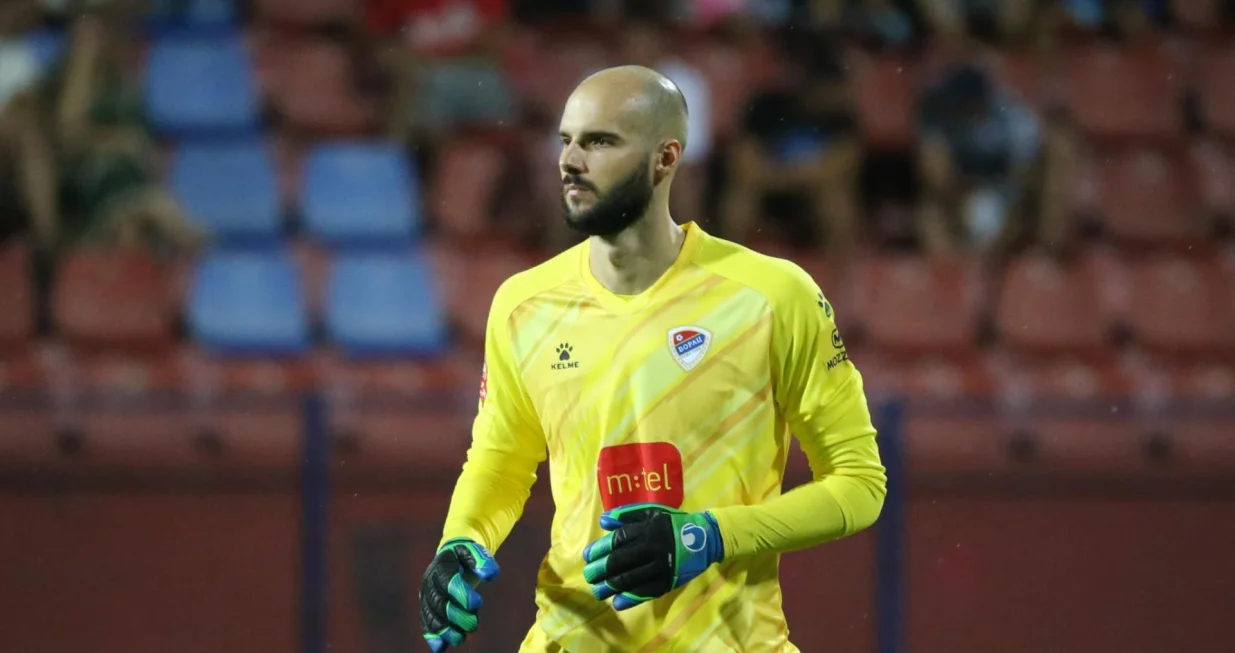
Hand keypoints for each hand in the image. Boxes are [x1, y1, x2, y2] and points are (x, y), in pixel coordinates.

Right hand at [419, 538, 499, 651]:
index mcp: (442, 565)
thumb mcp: (475, 552)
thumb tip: (490, 574)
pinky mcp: (426, 608)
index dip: (462, 594)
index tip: (478, 603)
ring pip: (431, 616)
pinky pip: (426, 624)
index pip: (449, 581)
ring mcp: (426, 596)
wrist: (451, 560)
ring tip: (460, 638)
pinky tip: (441, 647)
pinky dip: (432, 636)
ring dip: (445, 630)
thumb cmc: (466, 558)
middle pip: (439, 602)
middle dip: (456, 616)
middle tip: (474, 625)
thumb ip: (482, 560)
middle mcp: (430, 582)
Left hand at [581, 503, 723, 610]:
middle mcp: (652, 548)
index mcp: (647, 529)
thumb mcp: (652, 512)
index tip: (587, 556)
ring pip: (630, 579)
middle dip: (601, 570)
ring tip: (597, 592)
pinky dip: (630, 598)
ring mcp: (661, 566)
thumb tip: (603, 521)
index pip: (618, 540)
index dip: (600, 549)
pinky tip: (617, 602)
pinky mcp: (668, 581)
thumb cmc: (674, 523)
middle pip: (620, 561)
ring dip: (610, 587)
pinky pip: (646, 592)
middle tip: (588, 576)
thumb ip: (627, 515)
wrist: (705, 538)